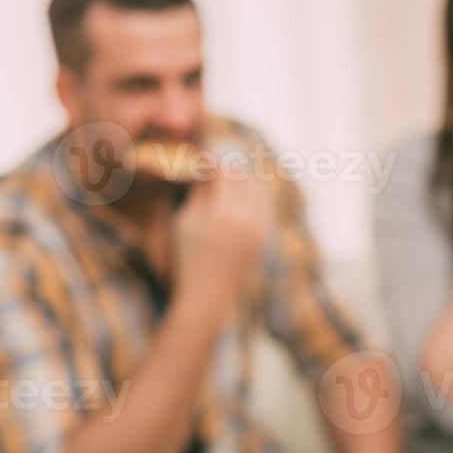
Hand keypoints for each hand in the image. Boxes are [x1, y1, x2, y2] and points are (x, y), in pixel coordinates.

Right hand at [172, 166, 273, 318]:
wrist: (209, 296)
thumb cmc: (187, 259)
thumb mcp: (186, 223)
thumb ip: (200, 194)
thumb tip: (209, 170)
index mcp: (224, 214)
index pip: (225, 174)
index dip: (214, 162)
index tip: (203, 156)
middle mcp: (247, 220)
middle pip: (245, 179)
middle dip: (230, 169)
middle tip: (215, 166)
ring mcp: (260, 230)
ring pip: (260, 191)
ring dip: (246, 180)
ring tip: (228, 177)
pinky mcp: (264, 239)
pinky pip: (266, 207)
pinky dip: (257, 196)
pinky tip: (243, 194)